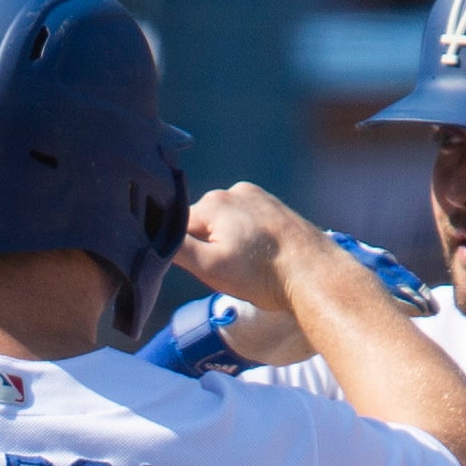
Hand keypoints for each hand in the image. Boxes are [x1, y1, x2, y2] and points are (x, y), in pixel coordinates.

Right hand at [175, 183, 340, 318]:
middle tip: (233, 272)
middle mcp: (235, 191)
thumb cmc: (262, 274)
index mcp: (213, 202)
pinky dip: (249, 242)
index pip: (178, 227)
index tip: (206, 270)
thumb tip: (151, 237)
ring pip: (227, 226)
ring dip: (231, 246)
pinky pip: (248, 225)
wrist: (313, 274)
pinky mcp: (275, 209)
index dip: (186, 253)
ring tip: (251, 267)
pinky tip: (262, 258)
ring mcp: (258, 197)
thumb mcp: (210, 267)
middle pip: (203, 225)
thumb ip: (176, 249)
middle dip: (210, 249)